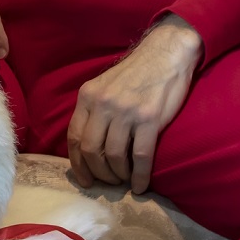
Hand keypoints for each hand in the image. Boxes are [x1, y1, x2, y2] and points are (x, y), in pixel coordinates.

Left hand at [67, 16, 202, 193]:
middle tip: (106, 183)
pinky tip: (140, 186)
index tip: (84, 178)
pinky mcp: (150, 119)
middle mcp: (103, 104)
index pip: (74, 136)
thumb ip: (94, 109)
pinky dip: (139, 176)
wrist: (165, 53)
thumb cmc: (135, 73)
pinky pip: (140, 156)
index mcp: (88, 96)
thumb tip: (88, 143)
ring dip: (117, 175)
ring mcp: (126, 112)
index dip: (77, 163)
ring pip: (114, 156)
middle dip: (97, 173)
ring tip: (123, 181)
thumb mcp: (104, 85)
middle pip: (91, 150)